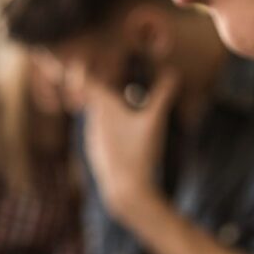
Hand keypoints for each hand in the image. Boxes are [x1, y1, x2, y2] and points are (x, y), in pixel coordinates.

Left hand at [84, 70, 179, 227]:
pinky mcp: (96, 153)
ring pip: (98, 119)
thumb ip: (163, 96)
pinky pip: (101, 135)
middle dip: (106, 91)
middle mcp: (93, 122)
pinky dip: (110, 130)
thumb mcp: (154, 121)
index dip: (82, 71)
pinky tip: (124, 137)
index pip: (88, 83)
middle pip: (95, 100)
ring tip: (126, 111)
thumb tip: (173, 73)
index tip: (80, 62)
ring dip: (110, 112)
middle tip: (119, 84)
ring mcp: (92, 139)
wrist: (125, 190)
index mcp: (104, 109)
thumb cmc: (139, 153)